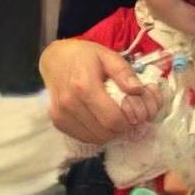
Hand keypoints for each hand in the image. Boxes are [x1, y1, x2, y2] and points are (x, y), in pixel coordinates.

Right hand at [40, 39, 162, 143]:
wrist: (56, 58)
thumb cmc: (85, 56)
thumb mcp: (108, 56)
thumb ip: (124, 73)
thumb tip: (138, 90)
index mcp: (84, 86)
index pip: (112, 119)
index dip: (128, 121)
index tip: (134, 114)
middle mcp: (70, 103)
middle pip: (104, 132)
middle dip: (120, 129)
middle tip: (125, 117)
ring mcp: (61, 114)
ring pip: (93, 138)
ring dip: (108, 133)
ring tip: (113, 118)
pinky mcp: (57, 121)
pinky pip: (82, 137)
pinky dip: (95, 133)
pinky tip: (99, 120)